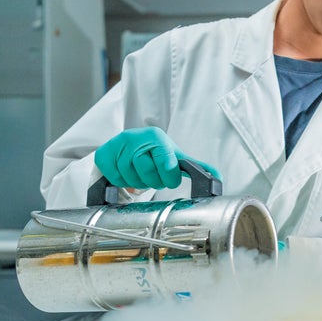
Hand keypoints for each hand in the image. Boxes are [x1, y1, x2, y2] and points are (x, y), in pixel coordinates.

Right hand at [94, 126, 220, 189]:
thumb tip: (217, 178)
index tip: (169, 179)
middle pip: (147, 173)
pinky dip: (122, 182)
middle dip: (153, 181)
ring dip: (137, 182)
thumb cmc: (155, 153)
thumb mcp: (175, 157)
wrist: (127, 146)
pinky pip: (115, 178)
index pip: (166, 163)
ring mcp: (118, 145)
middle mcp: (135, 137)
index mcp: (156, 137)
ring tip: (140, 175)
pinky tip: (127, 174)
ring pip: (130, 177)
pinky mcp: (104, 154)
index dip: (169, 177)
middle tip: (154, 177)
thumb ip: (196, 167)